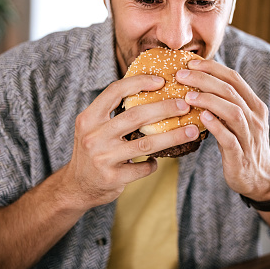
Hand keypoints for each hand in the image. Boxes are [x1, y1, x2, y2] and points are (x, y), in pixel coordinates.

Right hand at [61, 74, 198, 209]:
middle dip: (164, 108)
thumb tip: (150, 91)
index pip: (114, 91)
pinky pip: (143, 168)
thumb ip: (112, 113)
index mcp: (89, 118)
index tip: (161, 81)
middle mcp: (94, 136)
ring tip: (192, 131)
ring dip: (173, 136)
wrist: (77, 187)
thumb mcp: (93, 128)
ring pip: (146, 144)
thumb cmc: (92, 151)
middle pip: (135, 116)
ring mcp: (103, 158)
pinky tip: (156, 161)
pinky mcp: (113, 178)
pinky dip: (153, 164)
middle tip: (185, 105)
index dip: (139, 82)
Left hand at [177, 60, 269, 200]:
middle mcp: (254, 118)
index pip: (234, 78)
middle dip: (205, 79)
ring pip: (232, 112)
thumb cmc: (241, 145)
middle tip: (181, 74)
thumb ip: (224, 104)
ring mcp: (249, 136)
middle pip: (230, 91)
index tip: (191, 63)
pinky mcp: (240, 155)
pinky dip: (216, 126)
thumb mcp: (237, 121)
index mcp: (254, 105)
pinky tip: (202, 118)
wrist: (259, 178)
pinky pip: (229, 138)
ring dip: (209, 101)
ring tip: (188, 96)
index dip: (212, 68)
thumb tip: (198, 84)